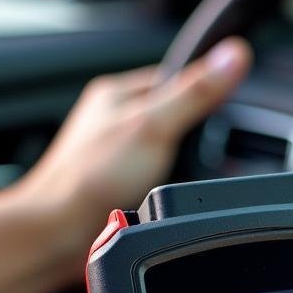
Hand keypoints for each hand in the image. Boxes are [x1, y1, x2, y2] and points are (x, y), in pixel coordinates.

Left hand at [0, 38, 252, 292]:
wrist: (59, 235)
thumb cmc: (91, 178)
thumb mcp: (153, 126)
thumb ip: (194, 93)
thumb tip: (232, 57)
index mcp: (117, 93)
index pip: (175, 77)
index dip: (204, 93)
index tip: (225, 111)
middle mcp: (112, 121)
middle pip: (172, 118)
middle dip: (194, 138)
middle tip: (204, 156)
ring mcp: (113, 156)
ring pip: (164, 154)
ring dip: (179, 170)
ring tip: (179, 181)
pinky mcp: (115, 188)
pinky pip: (155, 183)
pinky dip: (166, 193)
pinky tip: (164, 201)